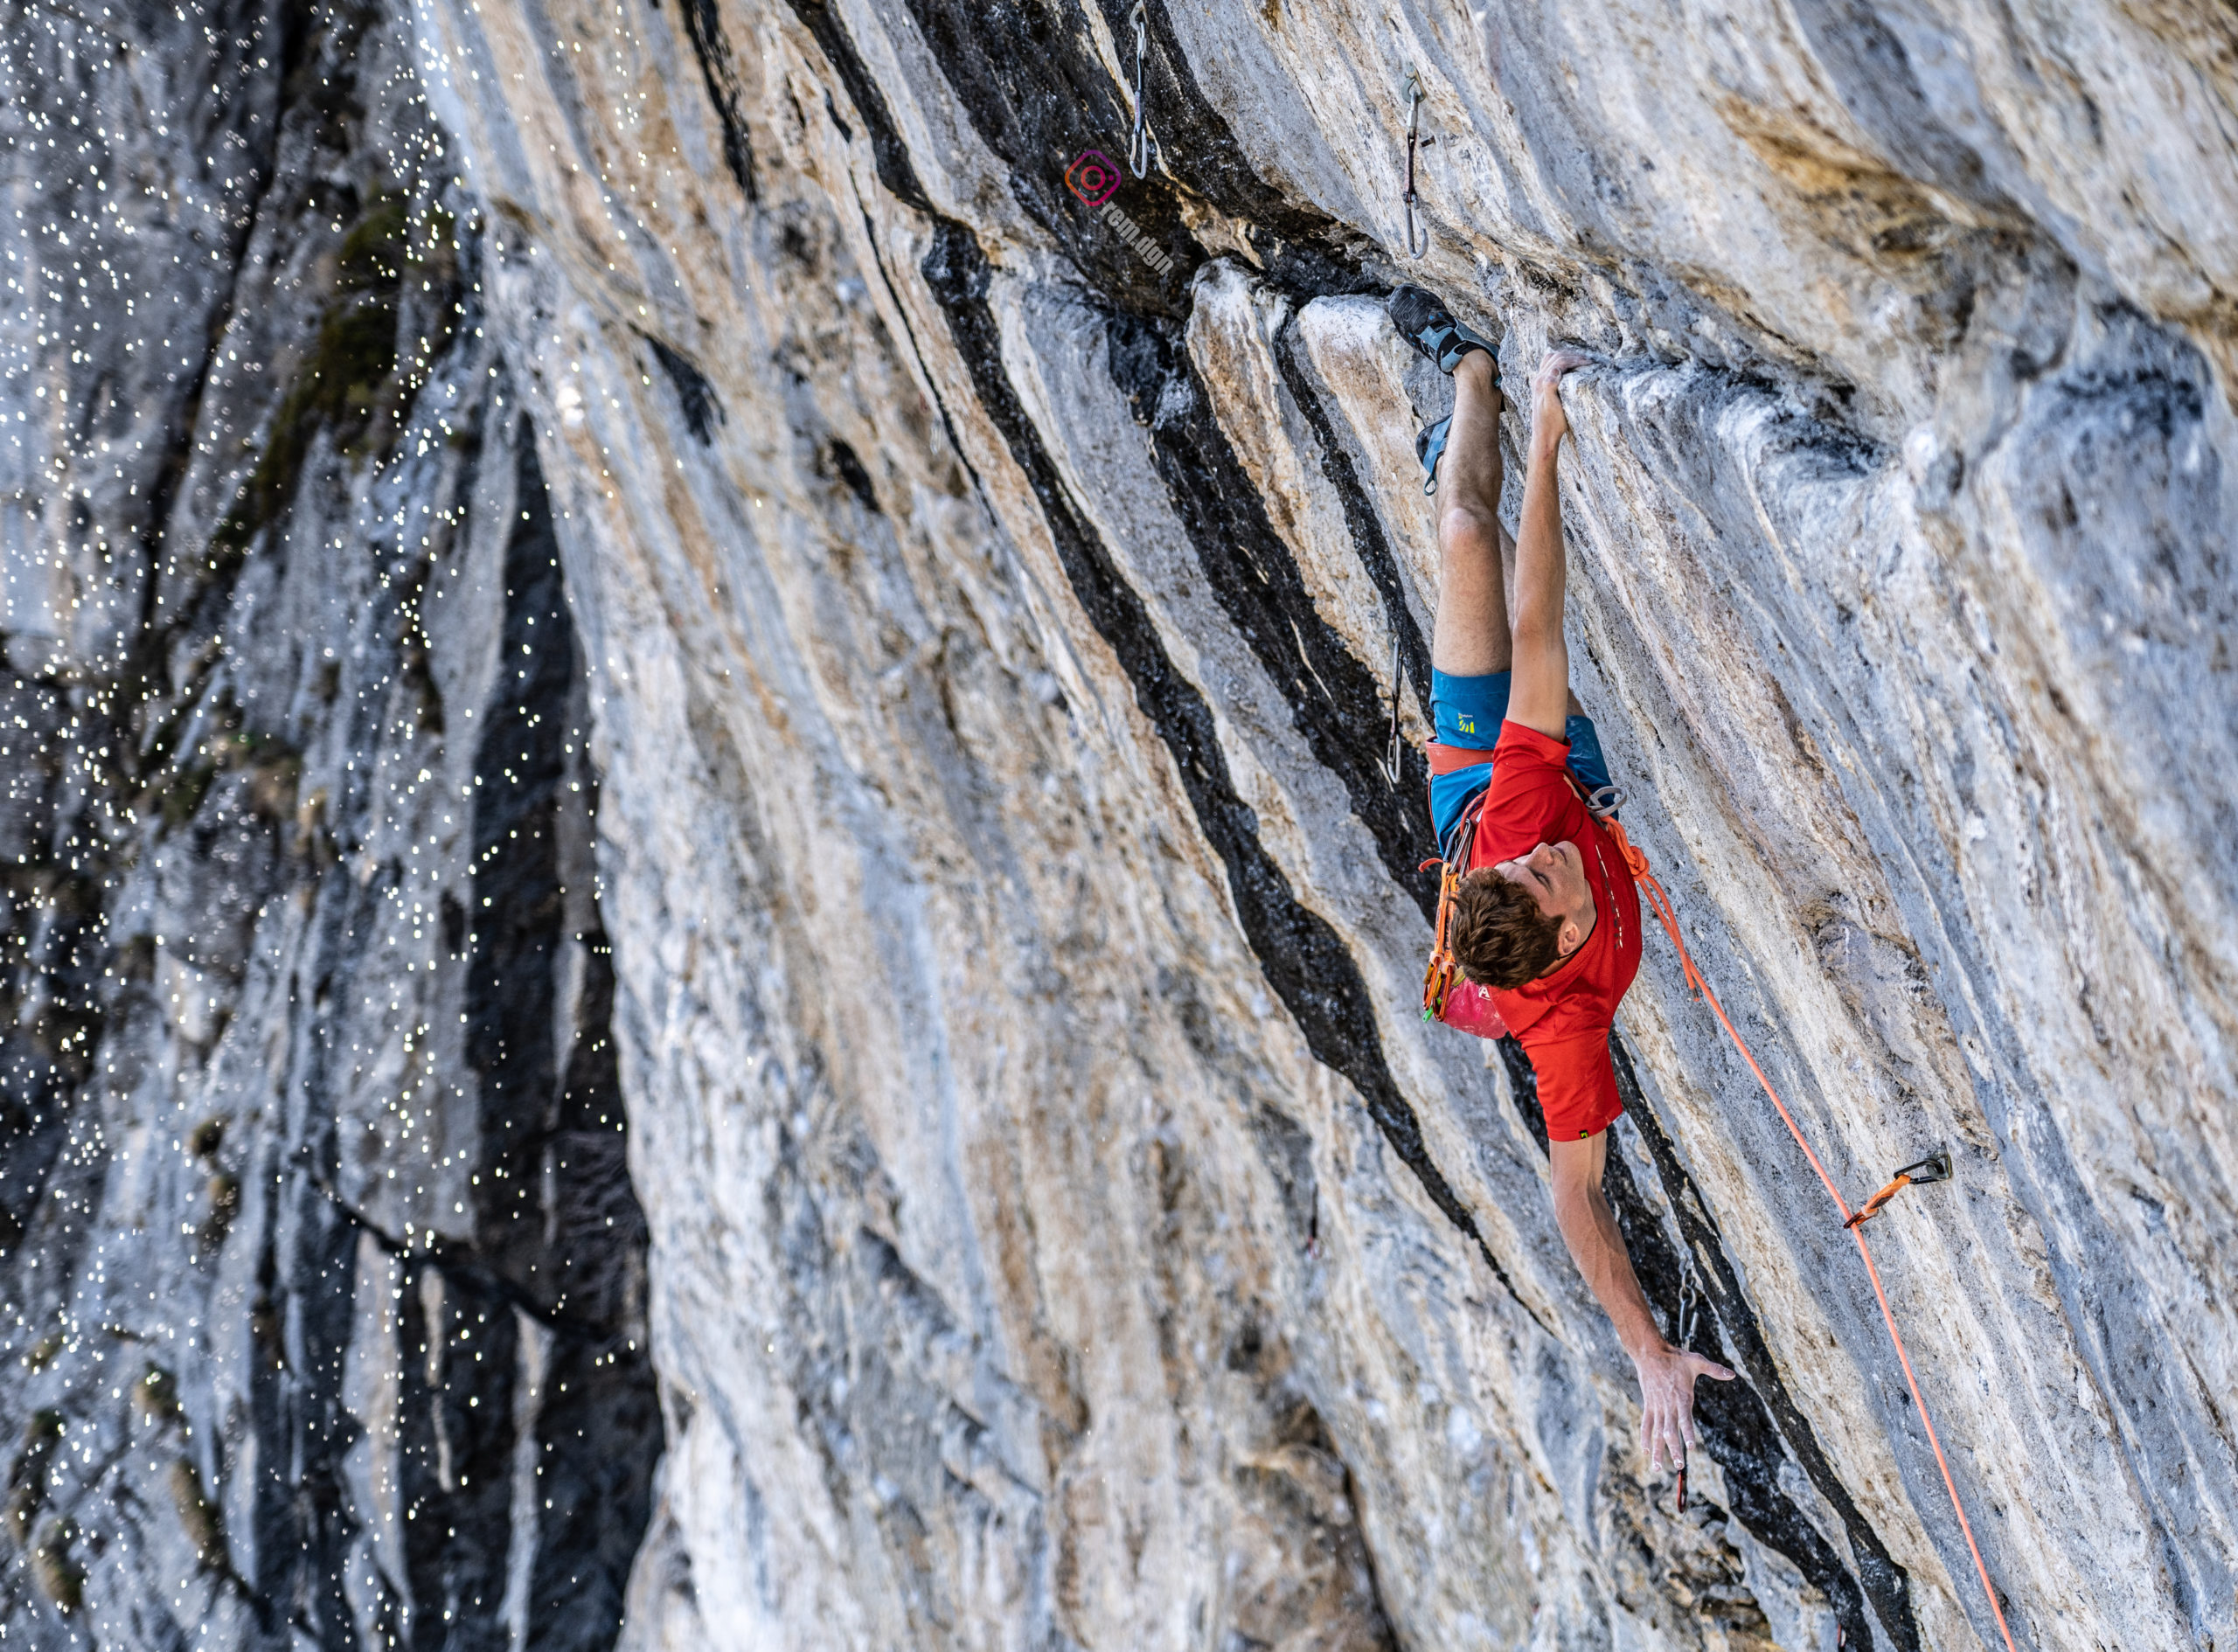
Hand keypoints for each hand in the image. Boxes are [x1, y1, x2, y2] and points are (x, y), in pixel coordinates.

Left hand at [1530, 349, 1592, 452]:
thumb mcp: (1553, 407)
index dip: (1575, 360)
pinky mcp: (1541, 386)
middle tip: (1588, 361)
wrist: (1544, 436)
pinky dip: (1560, 362)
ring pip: (1551, 359)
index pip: (1559, 362)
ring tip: (1580, 361)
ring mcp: (1538, 382)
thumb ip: (1550, 387)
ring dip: (1566, 357)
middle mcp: (1538, 380)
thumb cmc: (1552, 424)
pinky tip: (1569, 368)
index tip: (1590, 363)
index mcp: (1541, 382)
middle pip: (1555, 357)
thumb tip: (1554, 370)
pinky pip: (1549, 365)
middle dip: (1573, 356)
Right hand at [1632, 1340, 1735, 1474]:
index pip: (1685, 1419)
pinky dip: (1645, 1437)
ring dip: (1658, 1450)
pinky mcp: (1649, 1405)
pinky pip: (1646, 1424)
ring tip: (1658, 1468)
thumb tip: (1733, 1374)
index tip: (1691, 1448)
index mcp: (1682, 1397)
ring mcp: (1657, 1406)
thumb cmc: (1675, 1357)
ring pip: (1656, 1432)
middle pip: (1670, 1431)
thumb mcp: (1697, 1360)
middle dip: (1674, 1449)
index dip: (1688, 1433)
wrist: (1649, 1352)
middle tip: (1680, 1465)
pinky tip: (1646, 1451)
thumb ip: (1714, 1370)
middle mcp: (1668, 1405)